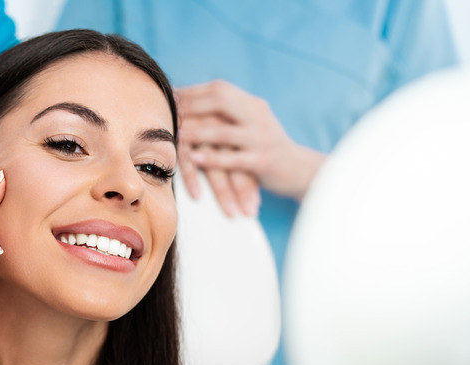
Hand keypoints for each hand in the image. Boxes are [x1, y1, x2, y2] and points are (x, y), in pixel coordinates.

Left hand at [176, 80, 325, 203]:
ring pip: (224, 132)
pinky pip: (234, 159)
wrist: (300, 170)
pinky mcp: (264, 162)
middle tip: (169, 112)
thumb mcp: (250, 124)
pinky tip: (194, 159)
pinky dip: (212, 158)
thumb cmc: (264, 148)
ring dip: (196, 132)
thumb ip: (227, 113)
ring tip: (175, 135)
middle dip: (191, 105)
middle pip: (221, 101)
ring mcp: (261, 139)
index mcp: (252, 104)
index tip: (169, 96)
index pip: (219, 90)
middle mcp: (258, 116)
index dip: (192, 92)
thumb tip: (187, 102)